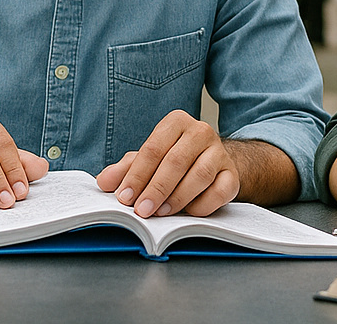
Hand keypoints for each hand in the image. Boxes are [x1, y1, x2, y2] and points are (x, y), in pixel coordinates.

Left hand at [96, 109, 237, 217]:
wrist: (212, 163)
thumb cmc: (175, 159)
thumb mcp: (148, 159)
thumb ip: (126, 169)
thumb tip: (104, 181)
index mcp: (176, 122)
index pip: (153, 149)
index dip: (137, 175)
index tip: (124, 197)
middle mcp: (201, 132)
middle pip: (175, 161)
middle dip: (155, 189)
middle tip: (141, 210)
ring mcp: (220, 153)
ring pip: (199, 175)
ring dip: (177, 198)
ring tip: (160, 213)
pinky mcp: (232, 174)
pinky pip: (220, 191)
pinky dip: (203, 205)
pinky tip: (188, 213)